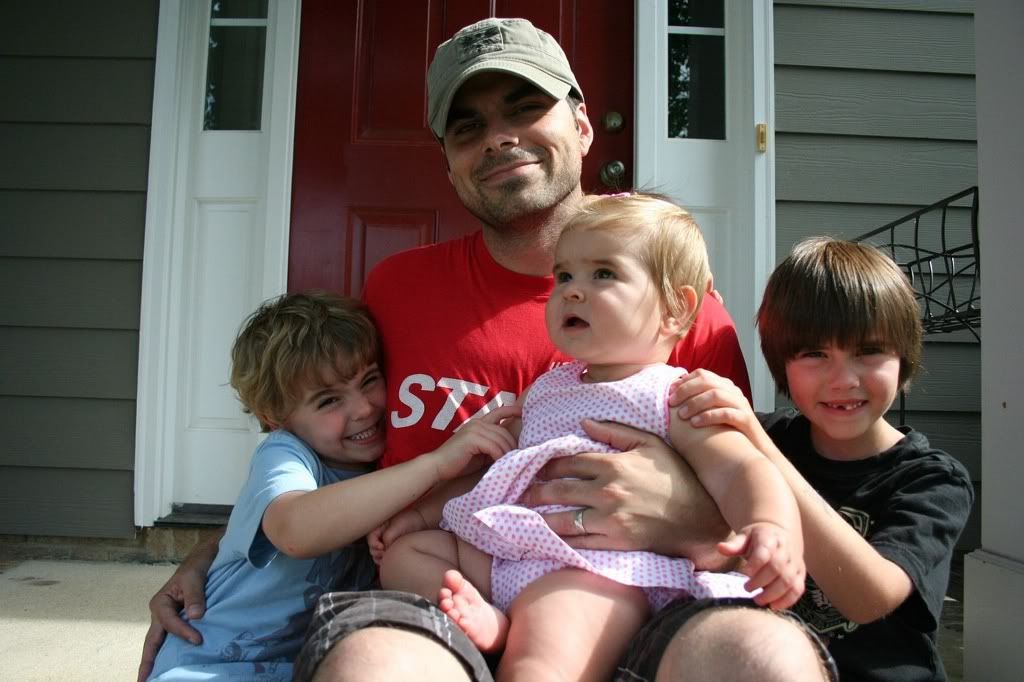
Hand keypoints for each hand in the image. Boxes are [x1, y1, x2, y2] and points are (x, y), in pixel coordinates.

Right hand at [138, 534, 217, 681]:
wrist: (206, 557)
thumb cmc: (198, 565)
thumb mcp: (195, 577)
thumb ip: (195, 596)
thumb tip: (195, 616)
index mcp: (160, 602)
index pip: (169, 624)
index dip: (183, 633)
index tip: (198, 640)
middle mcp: (160, 613)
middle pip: (152, 641)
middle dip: (147, 662)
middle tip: (143, 681)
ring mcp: (168, 618)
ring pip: (160, 643)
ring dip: (156, 660)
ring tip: (152, 678)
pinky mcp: (178, 620)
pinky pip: (171, 639)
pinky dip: (169, 652)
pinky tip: (170, 666)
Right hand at [368, 508, 426, 562]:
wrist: (420, 522)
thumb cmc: (408, 521)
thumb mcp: (396, 527)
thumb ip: (387, 537)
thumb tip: (384, 550)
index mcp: (379, 527)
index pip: (370, 538)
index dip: (374, 544)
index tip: (382, 547)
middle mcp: (380, 535)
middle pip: (372, 548)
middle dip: (377, 553)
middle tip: (384, 554)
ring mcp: (385, 542)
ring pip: (377, 554)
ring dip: (380, 558)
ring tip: (387, 558)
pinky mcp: (391, 548)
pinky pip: (384, 557)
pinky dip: (385, 560)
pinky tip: (390, 561)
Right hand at [428, 405, 519, 480]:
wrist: (437, 466)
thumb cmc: (458, 462)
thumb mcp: (479, 451)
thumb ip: (491, 445)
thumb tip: (510, 449)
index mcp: (478, 423)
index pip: (498, 412)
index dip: (511, 410)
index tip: (522, 412)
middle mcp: (477, 423)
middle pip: (504, 431)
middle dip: (512, 445)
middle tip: (517, 458)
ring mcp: (474, 429)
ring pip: (500, 440)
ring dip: (507, 453)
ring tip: (510, 463)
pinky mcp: (472, 439)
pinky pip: (493, 447)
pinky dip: (499, 456)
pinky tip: (499, 464)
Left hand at [519, 419, 734, 569]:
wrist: (698, 519)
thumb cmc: (675, 477)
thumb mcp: (650, 444)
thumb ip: (615, 431)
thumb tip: (584, 422)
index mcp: (613, 464)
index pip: (570, 462)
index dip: (548, 464)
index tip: (534, 465)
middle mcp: (607, 491)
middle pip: (561, 489)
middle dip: (537, 490)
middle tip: (521, 491)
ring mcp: (609, 519)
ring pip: (564, 518)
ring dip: (541, 516)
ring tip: (525, 514)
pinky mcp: (614, 542)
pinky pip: (580, 541)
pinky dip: (561, 539)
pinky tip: (547, 537)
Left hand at [671, 369, 755, 431]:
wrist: (755, 450)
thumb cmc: (728, 431)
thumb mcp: (713, 412)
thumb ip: (699, 402)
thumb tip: (673, 397)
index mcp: (725, 387)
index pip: (702, 374)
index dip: (684, 381)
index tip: (669, 392)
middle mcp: (734, 392)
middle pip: (707, 382)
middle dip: (686, 390)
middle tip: (671, 403)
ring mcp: (741, 404)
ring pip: (716, 395)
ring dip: (695, 403)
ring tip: (681, 415)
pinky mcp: (746, 419)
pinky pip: (726, 413)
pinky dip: (708, 416)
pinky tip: (695, 424)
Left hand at [718, 521, 805, 609]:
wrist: (779, 534)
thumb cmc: (757, 538)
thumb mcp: (745, 536)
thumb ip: (734, 544)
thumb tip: (720, 548)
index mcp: (770, 538)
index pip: (765, 552)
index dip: (755, 564)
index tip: (743, 573)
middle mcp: (785, 551)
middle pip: (776, 568)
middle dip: (761, 582)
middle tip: (747, 589)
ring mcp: (795, 563)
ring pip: (788, 581)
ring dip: (773, 594)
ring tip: (758, 600)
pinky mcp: (800, 574)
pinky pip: (797, 589)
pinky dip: (787, 600)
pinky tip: (773, 606)